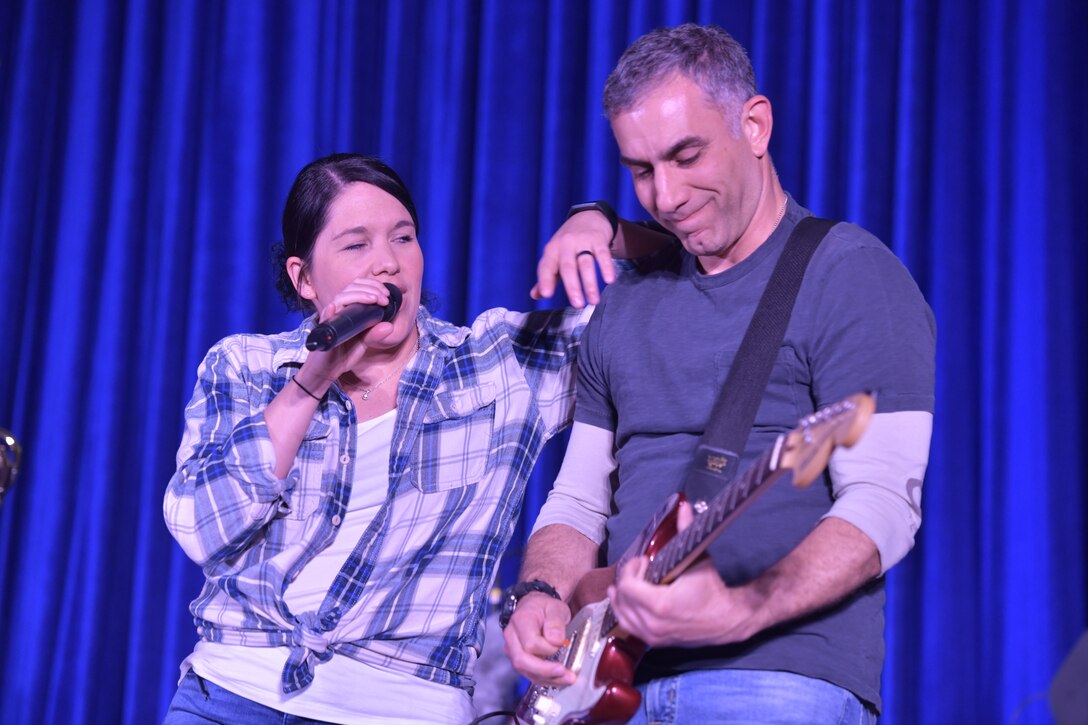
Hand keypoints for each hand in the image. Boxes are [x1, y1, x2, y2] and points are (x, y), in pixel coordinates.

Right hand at [300, 278, 397, 385]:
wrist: (329, 369)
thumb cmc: (344, 353)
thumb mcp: (365, 342)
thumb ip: (376, 333)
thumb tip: (390, 326)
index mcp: (349, 309)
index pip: (358, 288)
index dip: (373, 286)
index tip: (387, 294)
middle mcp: (339, 310)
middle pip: (351, 288)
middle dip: (370, 289)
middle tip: (384, 298)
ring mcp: (331, 318)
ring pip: (340, 298)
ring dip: (358, 295)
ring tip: (373, 299)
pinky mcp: (324, 328)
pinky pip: (325, 316)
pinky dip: (330, 310)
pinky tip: (336, 307)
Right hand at [502, 592, 577, 686]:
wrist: (535, 607)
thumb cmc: (544, 607)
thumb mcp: (555, 608)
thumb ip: (556, 622)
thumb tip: (555, 640)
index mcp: (520, 621)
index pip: (530, 643)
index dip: (548, 648)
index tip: (561, 643)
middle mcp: (511, 637)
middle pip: (522, 661)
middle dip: (545, 671)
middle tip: (565, 673)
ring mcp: (512, 650)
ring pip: (525, 671)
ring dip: (547, 678)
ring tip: (567, 678)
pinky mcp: (518, 659)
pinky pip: (529, 673)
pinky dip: (545, 679)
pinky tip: (559, 679)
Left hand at [531, 211, 616, 306]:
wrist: (587, 216)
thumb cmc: (568, 244)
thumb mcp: (554, 256)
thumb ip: (547, 277)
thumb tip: (535, 295)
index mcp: (551, 251)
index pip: (546, 267)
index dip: (544, 281)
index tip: (546, 295)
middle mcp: (565, 245)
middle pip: (568, 267)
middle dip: (572, 287)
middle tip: (578, 305)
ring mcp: (582, 241)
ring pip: (585, 263)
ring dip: (590, 283)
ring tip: (594, 301)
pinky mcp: (598, 239)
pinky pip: (602, 254)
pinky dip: (606, 267)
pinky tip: (609, 280)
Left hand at [607, 503, 756, 647]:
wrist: (727, 619)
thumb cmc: (712, 589)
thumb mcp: (698, 559)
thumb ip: (686, 532)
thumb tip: (683, 506)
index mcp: (661, 605)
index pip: (628, 586)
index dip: (631, 569)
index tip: (642, 560)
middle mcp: (653, 624)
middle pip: (622, 599)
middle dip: (627, 580)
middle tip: (641, 569)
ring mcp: (653, 636)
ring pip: (621, 615)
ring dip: (621, 597)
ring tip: (630, 583)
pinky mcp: (654, 642)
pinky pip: (628, 627)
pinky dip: (625, 612)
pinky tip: (629, 601)